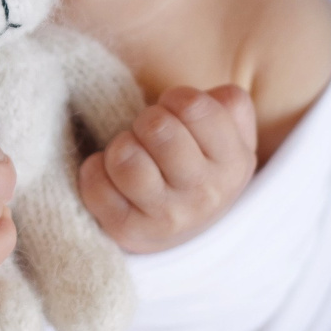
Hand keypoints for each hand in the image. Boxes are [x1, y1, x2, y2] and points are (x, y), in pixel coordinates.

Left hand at [79, 84, 257, 253]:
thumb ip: (228, 103)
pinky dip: (95, 170)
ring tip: (130, 154)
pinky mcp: (130, 231)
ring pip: (124, 157)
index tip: (175, 112)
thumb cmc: (202, 162)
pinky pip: (95, 185)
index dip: (175, 99)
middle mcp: (205, 194)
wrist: (189, 230)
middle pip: (157, 128)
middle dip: (146, 120)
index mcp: (235, 162)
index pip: (193, 106)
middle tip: (150, 133)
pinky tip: (110, 174)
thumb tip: (189, 100)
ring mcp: (168, 217)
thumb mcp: (232, 133)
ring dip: (119, 146)